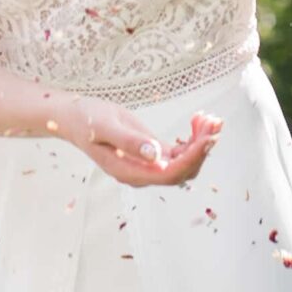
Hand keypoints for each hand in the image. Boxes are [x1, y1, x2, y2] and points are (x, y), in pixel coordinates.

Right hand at [64, 97, 222, 187]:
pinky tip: (199, 120)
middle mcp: (142, 173)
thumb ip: (130, 142)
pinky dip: (193, 138)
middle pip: (181, 171)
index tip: (207, 139)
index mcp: (129, 172)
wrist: (76, 116)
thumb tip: (155, 156)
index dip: (191, 159)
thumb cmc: (86, 120)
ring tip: (210, 119)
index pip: (168, 174)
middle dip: (201, 149)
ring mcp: (148, 164)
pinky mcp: (152, 152)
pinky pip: (179, 152)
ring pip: (184, 163)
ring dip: (200, 143)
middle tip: (215, 122)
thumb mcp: (105, 127)